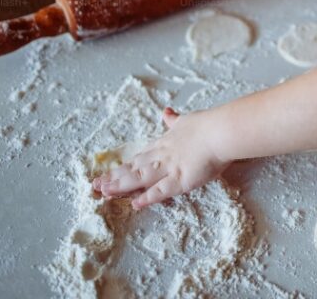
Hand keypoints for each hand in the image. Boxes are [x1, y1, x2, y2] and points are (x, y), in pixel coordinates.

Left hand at [92, 107, 229, 208]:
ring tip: (104, 192)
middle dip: (115, 177)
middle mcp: (162, 156)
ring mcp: (170, 168)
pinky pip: (161, 191)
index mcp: (165, 143)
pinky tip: (135, 204)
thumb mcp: (187, 119)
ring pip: (140, 178)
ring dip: (121, 186)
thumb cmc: (208, 125)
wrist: (220, 131)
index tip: (110, 171)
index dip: (125, 165)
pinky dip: (148, 198)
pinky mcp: (180, 180)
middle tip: (96, 184)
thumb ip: (175, 119)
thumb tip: (166, 111)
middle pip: (134, 168)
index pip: (140, 156)